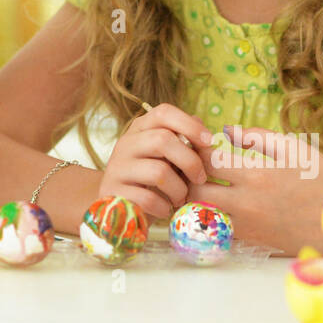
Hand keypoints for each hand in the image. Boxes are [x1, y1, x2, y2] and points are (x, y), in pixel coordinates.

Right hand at [97, 104, 211, 220]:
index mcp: (140, 129)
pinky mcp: (114, 192)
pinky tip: (164, 209)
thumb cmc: (151, 179)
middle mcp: (126, 143)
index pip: (163, 113)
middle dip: (190, 161)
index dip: (189, 125)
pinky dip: (163, 207)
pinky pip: (148, 198)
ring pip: (158, 172)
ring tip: (180, 198)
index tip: (209, 142)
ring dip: (178, 189)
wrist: (120, 208)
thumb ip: (184, 142)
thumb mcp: (167, 157)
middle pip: (162, 139)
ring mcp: (117, 167)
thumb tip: (203, 130)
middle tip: (200, 178)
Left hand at [196, 124, 322, 255]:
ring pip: (200, 213)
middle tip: (192, 165)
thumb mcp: (295, 149)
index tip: (198, 143)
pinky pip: (216, 228)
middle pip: (194, 189)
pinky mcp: (250, 241)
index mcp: (257, 174)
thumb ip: (257, 137)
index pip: (206, 159)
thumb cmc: (322, 181)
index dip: (196, 148)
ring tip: (201, 183)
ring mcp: (246, 225)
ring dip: (195, 197)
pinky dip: (209, 216)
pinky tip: (215, 203)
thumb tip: (227, 131)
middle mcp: (246, 202)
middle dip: (188, 175)